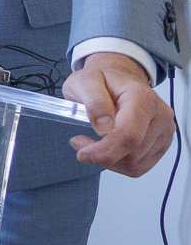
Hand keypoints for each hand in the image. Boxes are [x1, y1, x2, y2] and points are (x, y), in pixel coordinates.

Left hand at [62, 52, 175, 176]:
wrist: (119, 78)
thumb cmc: (102, 80)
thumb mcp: (85, 81)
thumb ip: (94, 101)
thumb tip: (104, 126)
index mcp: (142, 98)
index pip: (129, 135)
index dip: (104, 151)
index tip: (83, 153)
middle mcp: (160, 115)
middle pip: (132, 154)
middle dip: (101, 155)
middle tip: (80, 142)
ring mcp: (164, 131)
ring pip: (135, 164)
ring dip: (109, 160)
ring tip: (92, 142)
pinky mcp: (162, 144)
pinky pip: (139, 166)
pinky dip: (119, 163)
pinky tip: (108, 148)